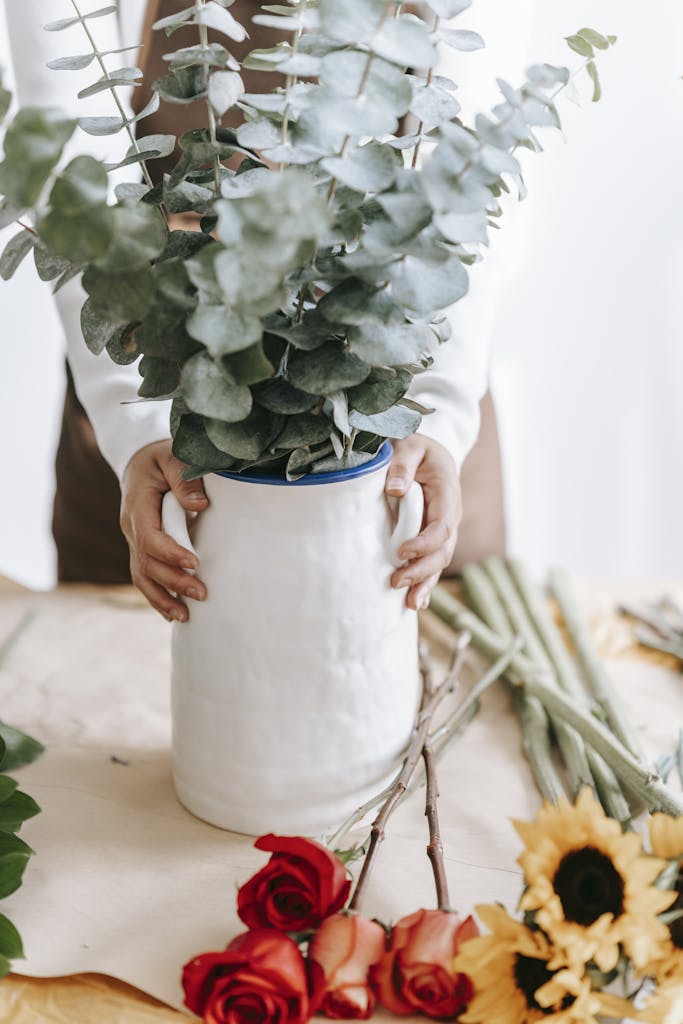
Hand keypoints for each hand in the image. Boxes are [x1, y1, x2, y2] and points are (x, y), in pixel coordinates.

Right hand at [120, 440, 208, 621]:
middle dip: (173, 581)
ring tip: (186, 617)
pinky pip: (145, 576)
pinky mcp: (142, 549)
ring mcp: (134, 540)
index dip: (170, 553)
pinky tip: (174, 615)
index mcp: (137, 505)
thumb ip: (185, 478)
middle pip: (146, 562)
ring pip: (142, 576)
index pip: (149, 537)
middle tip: (202, 593)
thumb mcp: (173, 456)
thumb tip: (200, 505)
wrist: (141, 461)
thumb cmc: (161, 457)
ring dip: (162, 598)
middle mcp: (131, 527)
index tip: (195, 563)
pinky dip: (158, 597)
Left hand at [385, 435, 461, 610]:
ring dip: (425, 583)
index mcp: (447, 493)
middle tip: (396, 581)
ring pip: (440, 561)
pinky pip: (432, 562)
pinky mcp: (432, 537)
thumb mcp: (408, 445)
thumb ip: (402, 465)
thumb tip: (395, 490)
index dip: (424, 543)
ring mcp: (444, 529)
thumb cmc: (415, 447)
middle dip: (422, 570)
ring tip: (409, 603)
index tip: (401, 551)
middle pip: (443, 550)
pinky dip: (426, 582)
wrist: (426, 451)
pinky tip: (416, 601)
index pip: (442, 525)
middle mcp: (450, 515)